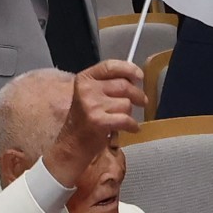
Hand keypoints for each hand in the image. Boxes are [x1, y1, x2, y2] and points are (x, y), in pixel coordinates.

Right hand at [43, 60, 146, 184]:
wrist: (71, 146)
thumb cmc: (84, 122)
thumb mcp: (91, 97)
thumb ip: (107, 85)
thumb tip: (133, 79)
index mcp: (84, 79)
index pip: (110, 66)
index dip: (128, 69)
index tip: (139, 75)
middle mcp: (86, 90)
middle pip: (123, 85)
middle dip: (137, 94)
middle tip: (142, 101)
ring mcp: (91, 105)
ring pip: (126, 103)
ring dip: (129, 113)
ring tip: (123, 119)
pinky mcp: (98, 121)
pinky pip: (126, 119)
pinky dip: (132, 125)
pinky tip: (132, 128)